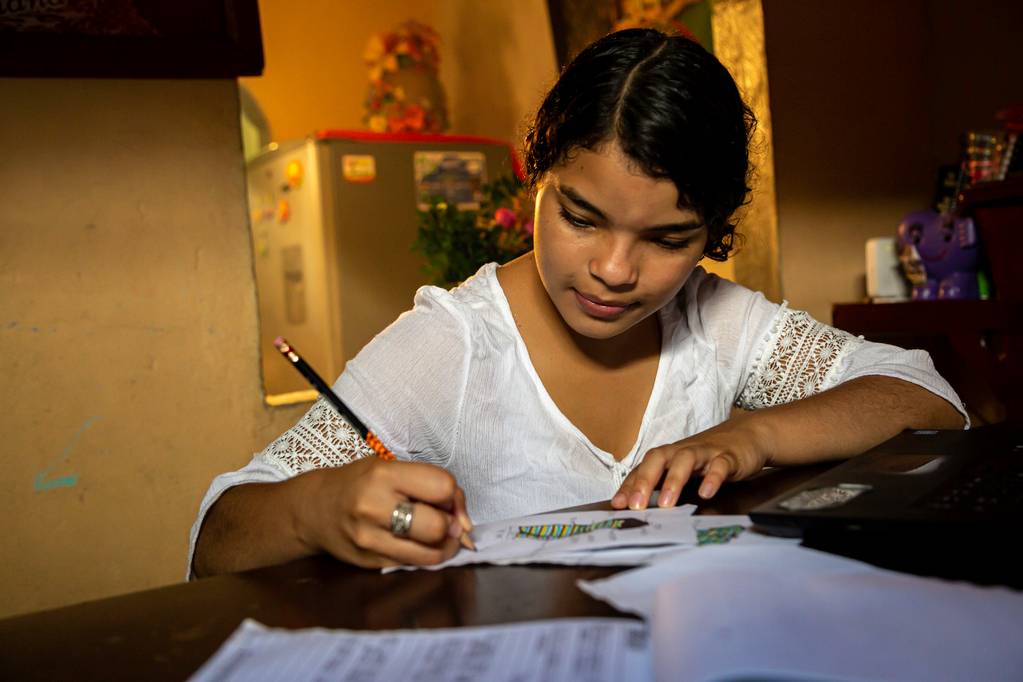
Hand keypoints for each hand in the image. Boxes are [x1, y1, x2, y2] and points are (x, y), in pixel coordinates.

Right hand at [294, 457, 472, 568]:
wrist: (313, 509)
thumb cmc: (359, 483)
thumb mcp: (389, 468)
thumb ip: (427, 485)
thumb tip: (465, 523)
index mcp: (384, 475)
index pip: (442, 487)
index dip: (454, 496)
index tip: (450, 500)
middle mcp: (374, 507)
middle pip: (437, 526)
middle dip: (451, 525)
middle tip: (447, 522)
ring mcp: (370, 539)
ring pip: (429, 554)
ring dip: (445, 547)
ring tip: (442, 539)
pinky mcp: (369, 562)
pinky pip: (413, 565)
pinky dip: (425, 556)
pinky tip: (419, 545)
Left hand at [611, 414, 772, 509]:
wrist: (749, 434)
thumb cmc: (711, 457)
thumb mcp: (687, 470)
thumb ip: (667, 485)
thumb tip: (643, 508)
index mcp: (670, 456)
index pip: (644, 468)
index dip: (629, 485)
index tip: (617, 505)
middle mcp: (683, 451)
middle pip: (658, 458)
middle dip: (644, 481)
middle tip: (635, 506)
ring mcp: (706, 452)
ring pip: (685, 460)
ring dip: (673, 481)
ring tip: (665, 504)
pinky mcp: (729, 456)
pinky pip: (720, 465)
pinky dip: (712, 478)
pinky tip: (706, 493)